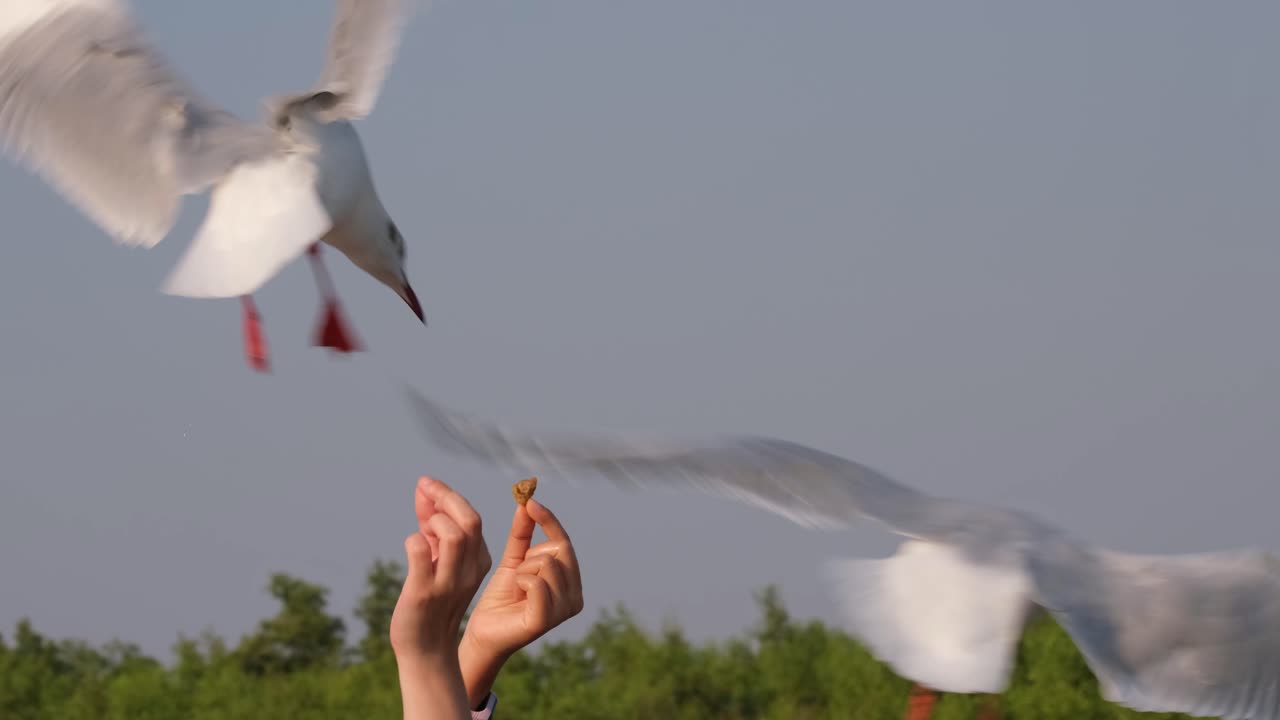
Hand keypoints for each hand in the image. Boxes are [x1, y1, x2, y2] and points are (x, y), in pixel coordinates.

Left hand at [390, 476, 492, 660]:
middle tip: (423, 487)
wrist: (425, 649)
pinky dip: (412, 540)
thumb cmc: (431, 598)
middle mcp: (469, 571)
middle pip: (469, 520)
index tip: (426, 483)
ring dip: (433, 522)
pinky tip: (411, 547)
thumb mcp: (439, 559)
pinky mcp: (423, 593)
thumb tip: (424, 489)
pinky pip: (419, 551)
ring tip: (423, 530)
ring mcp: (448, 583)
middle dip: (444, 496)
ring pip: (452, 535)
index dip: (447, 494)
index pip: (471, 517)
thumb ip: (432, 525)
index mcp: (479, 561)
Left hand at [458, 498, 583, 706]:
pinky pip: (536, 581)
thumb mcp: (514, 560)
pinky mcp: (546, 620)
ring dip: (524, 570)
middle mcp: (575, 598)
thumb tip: (528, 502)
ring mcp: (564, 611)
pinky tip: (517, 595)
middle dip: (532, 555)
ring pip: (547, 563)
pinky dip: (521, 581)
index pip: (564, 543)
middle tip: (518, 572)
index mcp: (572, 583)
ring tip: (517, 588)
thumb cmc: (501, 597)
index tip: (530, 501)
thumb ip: (524, 533)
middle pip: (559, 550)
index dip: (549, 520)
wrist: (483, 630)